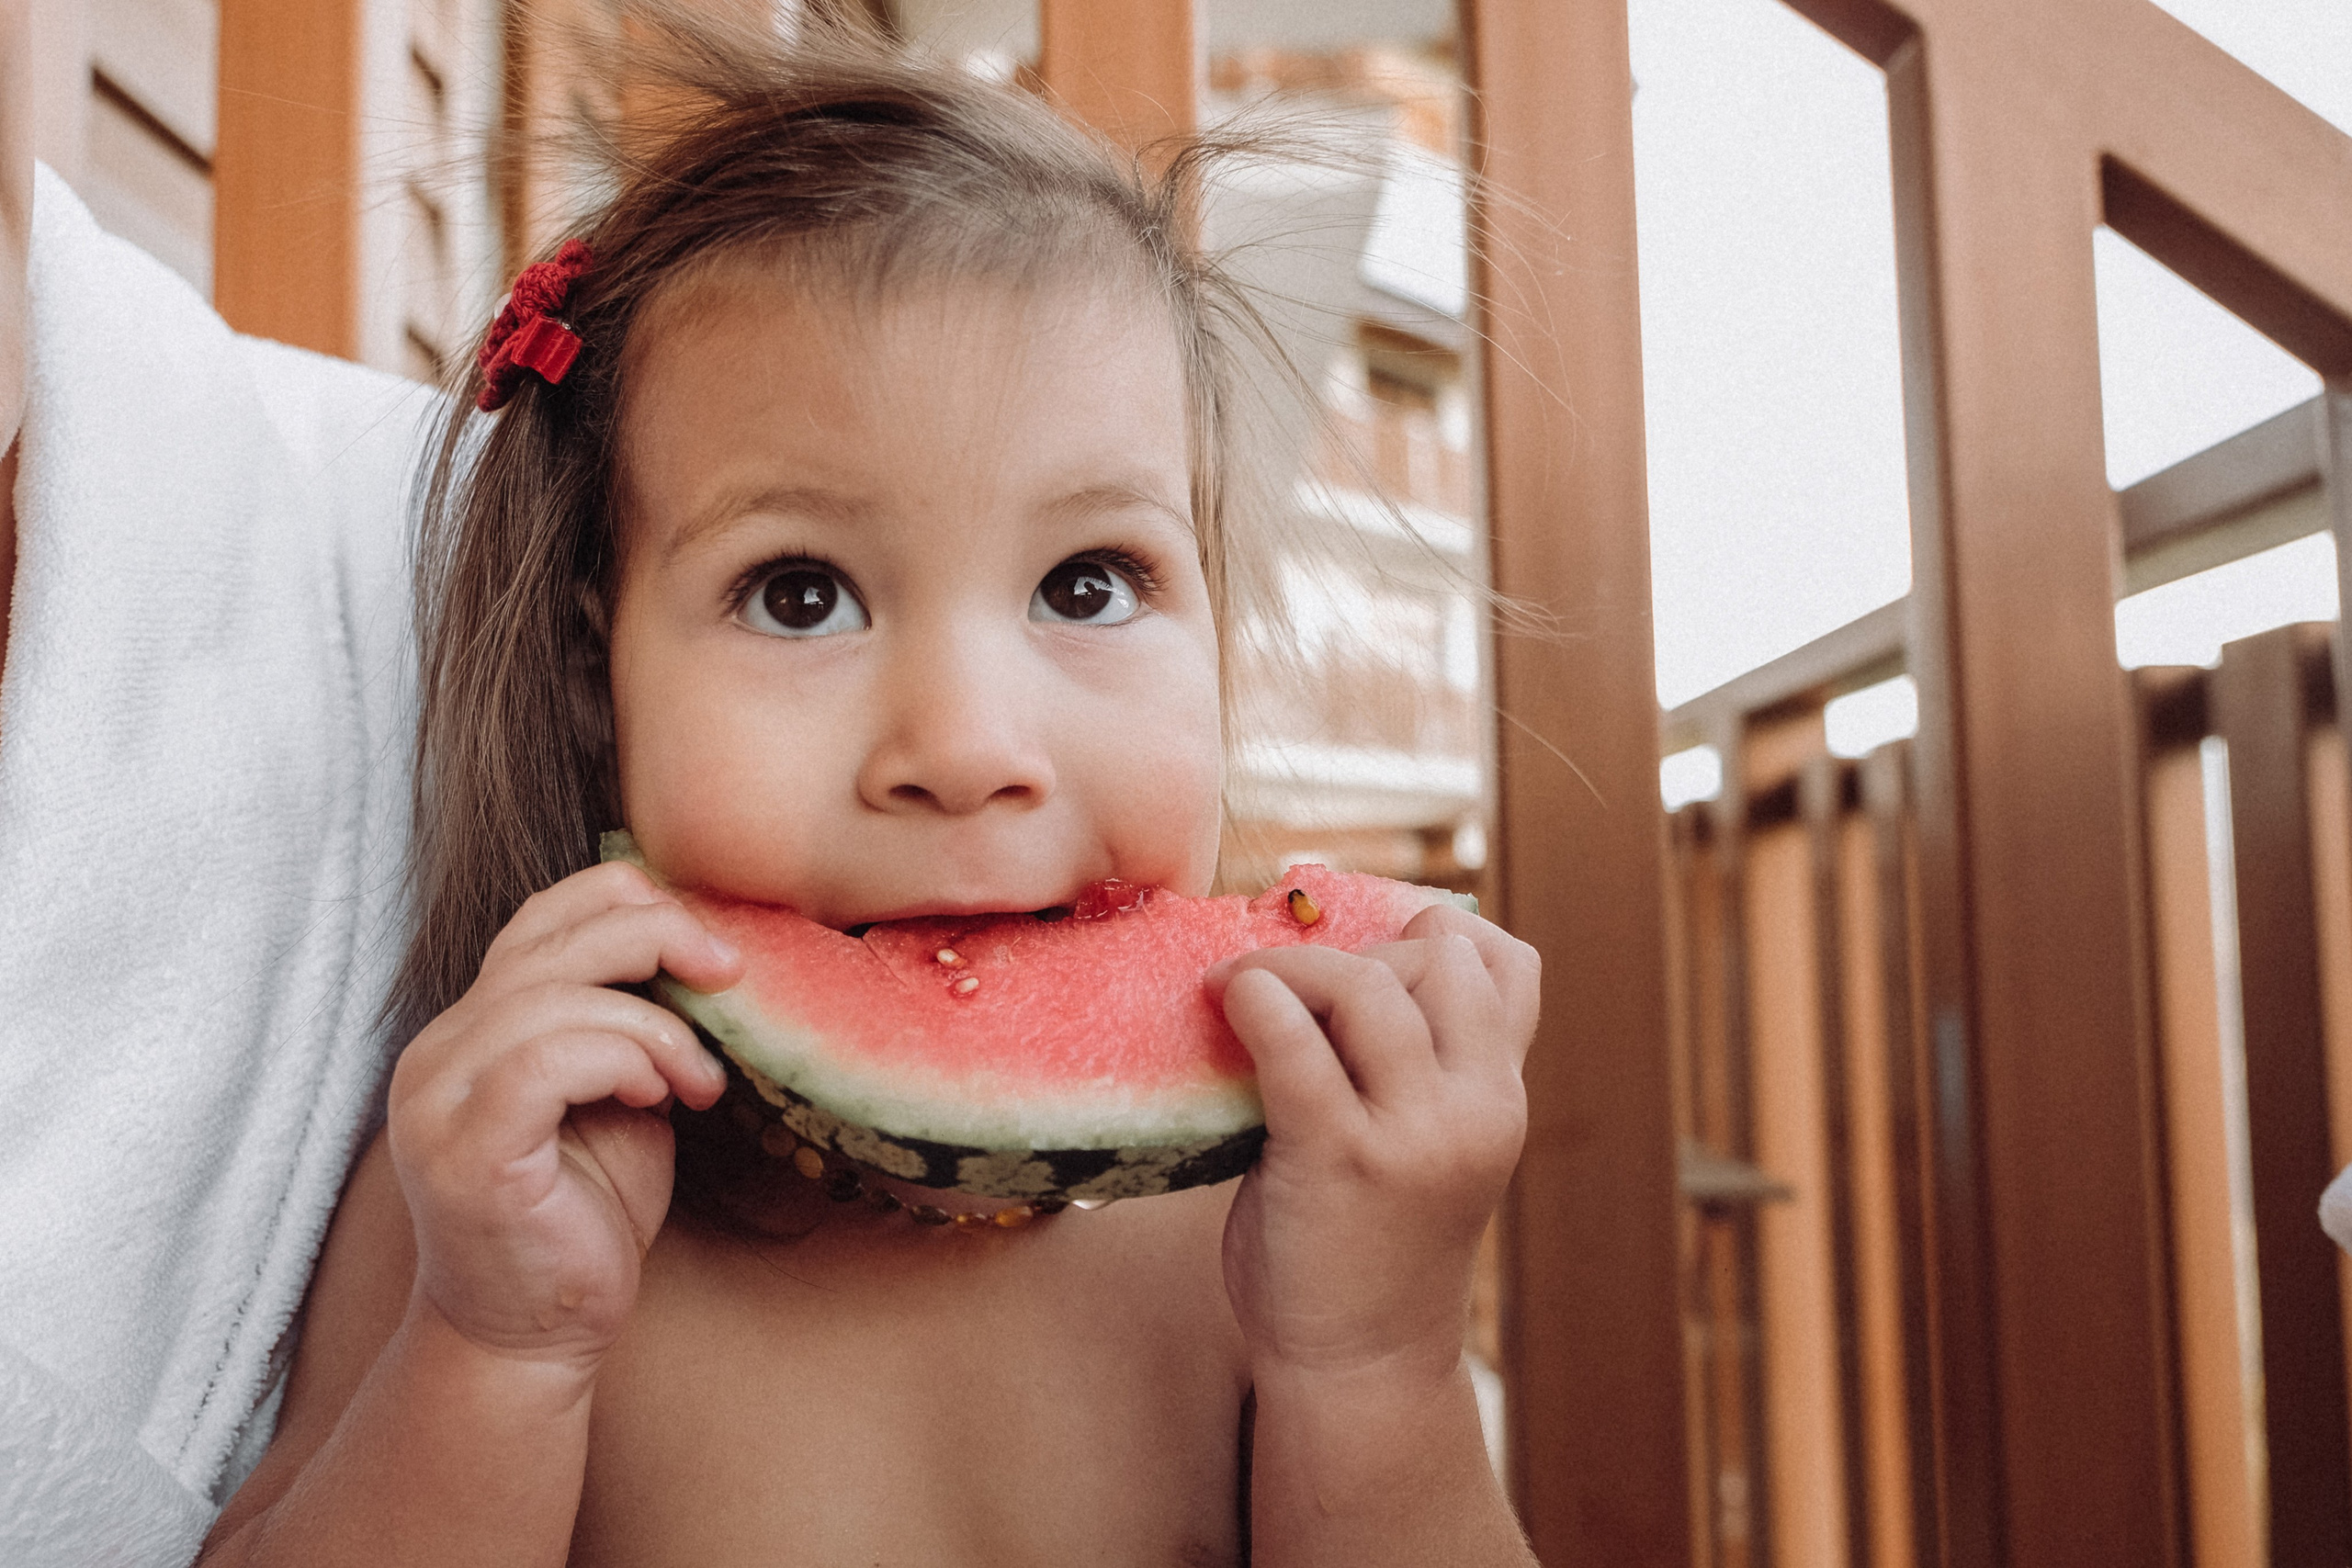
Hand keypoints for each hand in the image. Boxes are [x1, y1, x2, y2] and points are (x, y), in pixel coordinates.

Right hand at [387, 861, 742, 1372]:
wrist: (532, 1338)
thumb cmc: (584, 1217)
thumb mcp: (621, 1096)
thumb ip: (631, 1024)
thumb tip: (706, 953)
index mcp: (472, 1027)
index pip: (543, 915)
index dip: (630, 903)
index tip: (708, 945)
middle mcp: (439, 1051)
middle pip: (551, 940)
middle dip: (658, 940)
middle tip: (729, 976)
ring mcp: (440, 1099)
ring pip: (554, 997)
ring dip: (652, 1025)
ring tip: (695, 1079)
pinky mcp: (466, 1150)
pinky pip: (546, 1060)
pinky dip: (620, 1060)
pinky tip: (659, 1096)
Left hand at [1207, 905, 1535, 1387]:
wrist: (1360, 1365)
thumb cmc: (1375, 1244)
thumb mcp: (1434, 1144)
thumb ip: (1423, 1064)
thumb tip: (1349, 953)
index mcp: (1503, 1100)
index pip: (1508, 963)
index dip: (1439, 933)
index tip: (1370, 947)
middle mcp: (1476, 1110)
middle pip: (1436, 958)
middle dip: (1359, 952)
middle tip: (1293, 988)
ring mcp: (1413, 1135)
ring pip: (1367, 984)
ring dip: (1293, 967)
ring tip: (1241, 987)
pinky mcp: (1339, 1159)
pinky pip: (1294, 1040)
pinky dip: (1256, 1000)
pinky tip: (1226, 1001)